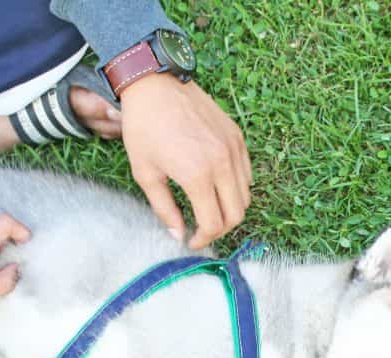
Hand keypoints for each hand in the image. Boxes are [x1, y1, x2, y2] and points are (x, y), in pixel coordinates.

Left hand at [120, 73, 252, 248]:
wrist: (155, 84)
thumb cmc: (143, 127)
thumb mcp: (144, 172)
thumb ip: (164, 208)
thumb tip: (177, 234)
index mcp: (197, 175)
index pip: (213, 223)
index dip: (203, 239)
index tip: (192, 241)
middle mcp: (222, 164)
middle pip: (237, 214)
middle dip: (220, 229)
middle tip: (203, 229)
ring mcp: (233, 149)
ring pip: (245, 195)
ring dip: (230, 209)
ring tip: (210, 208)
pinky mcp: (237, 137)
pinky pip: (246, 173)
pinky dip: (237, 187)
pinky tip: (216, 185)